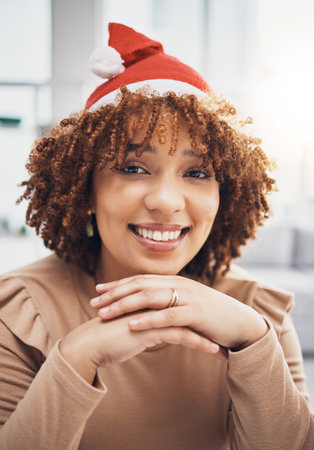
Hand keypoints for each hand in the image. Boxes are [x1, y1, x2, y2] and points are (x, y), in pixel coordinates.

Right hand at [60, 307, 222, 384]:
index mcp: (148, 302)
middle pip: (188, 311)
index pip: (179, 306)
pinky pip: (181, 335)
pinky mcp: (150, 329)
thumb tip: (156, 331)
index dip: (195, 318)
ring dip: (209, 336)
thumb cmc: (105, 339)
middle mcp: (152, 304)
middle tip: (224, 335)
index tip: (210, 329)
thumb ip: (143, 325)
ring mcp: (152, 315)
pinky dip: (200, 343)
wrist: (86, 346)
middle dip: (207, 325)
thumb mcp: (129, 329)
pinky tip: (214, 351)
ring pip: (188, 322)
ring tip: (224, 348)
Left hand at [91, 274, 267, 351]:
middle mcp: (179, 284)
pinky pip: (167, 315)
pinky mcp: (196, 313)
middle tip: (93, 303)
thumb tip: (148, 306)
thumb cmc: (211, 317)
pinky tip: (130, 325)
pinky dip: (147, 319)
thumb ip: (169, 302)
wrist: (240, 323)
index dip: (118, 284)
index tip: (99, 290)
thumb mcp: (187, 305)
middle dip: (115, 294)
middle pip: (140, 285)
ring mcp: (188, 297)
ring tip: (104, 314)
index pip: (141, 279)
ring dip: (124, 305)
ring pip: (149, 297)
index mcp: (175, 281)